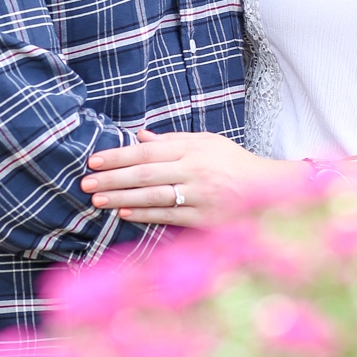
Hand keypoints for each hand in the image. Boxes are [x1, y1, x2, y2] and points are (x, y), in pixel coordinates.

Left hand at [81, 130, 304, 226]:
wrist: (270, 191)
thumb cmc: (234, 163)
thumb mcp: (207, 142)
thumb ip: (172, 140)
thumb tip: (139, 137)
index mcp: (193, 148)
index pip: (148, 150)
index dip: (119, 155)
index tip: (94, 160)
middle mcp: (195, 170)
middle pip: (146, 173)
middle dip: (112, 178)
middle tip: (85, 181)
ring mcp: (200, 195)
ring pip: (154, 196)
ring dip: (122, 197)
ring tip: (97, 199)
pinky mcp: (205, 219)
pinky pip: (169, 216)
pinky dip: (145, 215)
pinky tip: (125, 213)